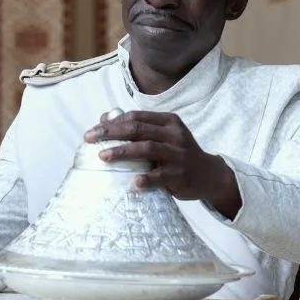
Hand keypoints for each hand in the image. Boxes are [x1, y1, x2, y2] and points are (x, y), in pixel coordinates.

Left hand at [83, 111, 241, 217]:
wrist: (210, 174)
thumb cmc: (179, 154)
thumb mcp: (165, 135)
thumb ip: (140, 128)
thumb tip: (104, 119)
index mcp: (168, 121)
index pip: (136, 116)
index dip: (112, 122)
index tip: (93, 130)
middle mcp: (174, 135)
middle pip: (138, 128)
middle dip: (111, 133)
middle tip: (90, 138)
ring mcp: (178, 155)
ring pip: (147, 148)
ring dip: (123, 152)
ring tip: (103, 156)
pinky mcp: (180, 175)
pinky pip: (161, 177)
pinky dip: (147, 179)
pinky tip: (133, 182)